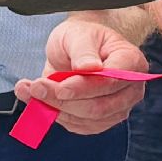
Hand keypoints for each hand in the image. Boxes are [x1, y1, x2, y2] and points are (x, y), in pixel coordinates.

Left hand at [15, 18, 148, 134]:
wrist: (77, 48)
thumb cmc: (82, 37)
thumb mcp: (79, 34)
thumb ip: (84, 50)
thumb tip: (89, 68)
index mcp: (131, 62)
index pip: (110, 82)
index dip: (84, 87)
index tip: (60, 87)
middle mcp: (131, 89)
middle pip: (99, 106)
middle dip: (64, 100)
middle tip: (36, 87)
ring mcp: (118, 109)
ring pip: (86, 119)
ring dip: (55, 109)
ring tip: (29, 91)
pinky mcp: (100, 121)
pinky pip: (78, 126)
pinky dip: (55, 116)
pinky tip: (37, 102)